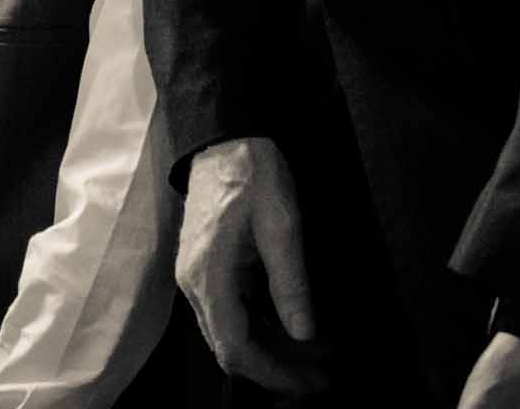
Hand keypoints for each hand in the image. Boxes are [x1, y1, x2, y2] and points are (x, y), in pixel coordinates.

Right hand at [177, 136, 327, 393]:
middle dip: (279, 366)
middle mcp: (194, 282)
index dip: (274, 373)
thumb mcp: (282, 226)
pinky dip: (263, 325)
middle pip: (231, 346)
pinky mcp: (206, 267)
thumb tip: (304, 332)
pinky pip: (232, 311)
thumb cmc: (252, 173)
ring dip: (273, 347)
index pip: (236, 348)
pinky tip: (293, 323)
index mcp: (209, 275)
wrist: (224, 138)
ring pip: (232, 331)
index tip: (311, 380)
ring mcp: (197, 275)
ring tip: (319, 351)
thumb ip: (291, 283)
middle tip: (324, 372)